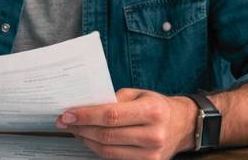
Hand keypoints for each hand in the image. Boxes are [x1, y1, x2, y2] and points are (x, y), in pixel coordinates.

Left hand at [56, 88, 196, 158]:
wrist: (182, 125)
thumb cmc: (156, 106)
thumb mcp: (138, 94)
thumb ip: (113, 99)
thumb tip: (84, 107)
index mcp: (151, 111)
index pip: (111, 115)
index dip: (86, 116)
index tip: (68, 114)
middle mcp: (153, 135)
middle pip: (107, 135)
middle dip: (81, 128)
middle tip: (65, 122)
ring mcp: (152, 154)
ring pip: (108, 151)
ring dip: (86, 140)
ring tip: (75, 130)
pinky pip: (115, 159)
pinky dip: (98, 149)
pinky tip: (89, 139)